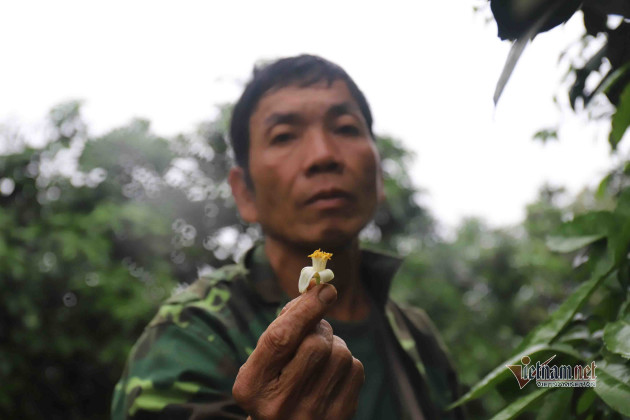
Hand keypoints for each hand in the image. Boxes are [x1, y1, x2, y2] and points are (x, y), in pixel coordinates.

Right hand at [232, 284, 364, 419]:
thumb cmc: (271, 386)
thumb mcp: (262, 361)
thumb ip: (281, 328)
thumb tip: (317, 291)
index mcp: (252, 387)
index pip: (281, 339)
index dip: (305, 309)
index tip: (325, 289)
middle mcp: (280, 405)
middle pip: (315, 343)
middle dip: (318, 327)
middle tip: (313, 330)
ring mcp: (313, 415)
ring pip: (340, 353)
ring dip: (333, 345)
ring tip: (319, 358)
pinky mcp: (340, 417)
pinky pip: (355, 369)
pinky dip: (347, 363)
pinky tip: (331, 374)